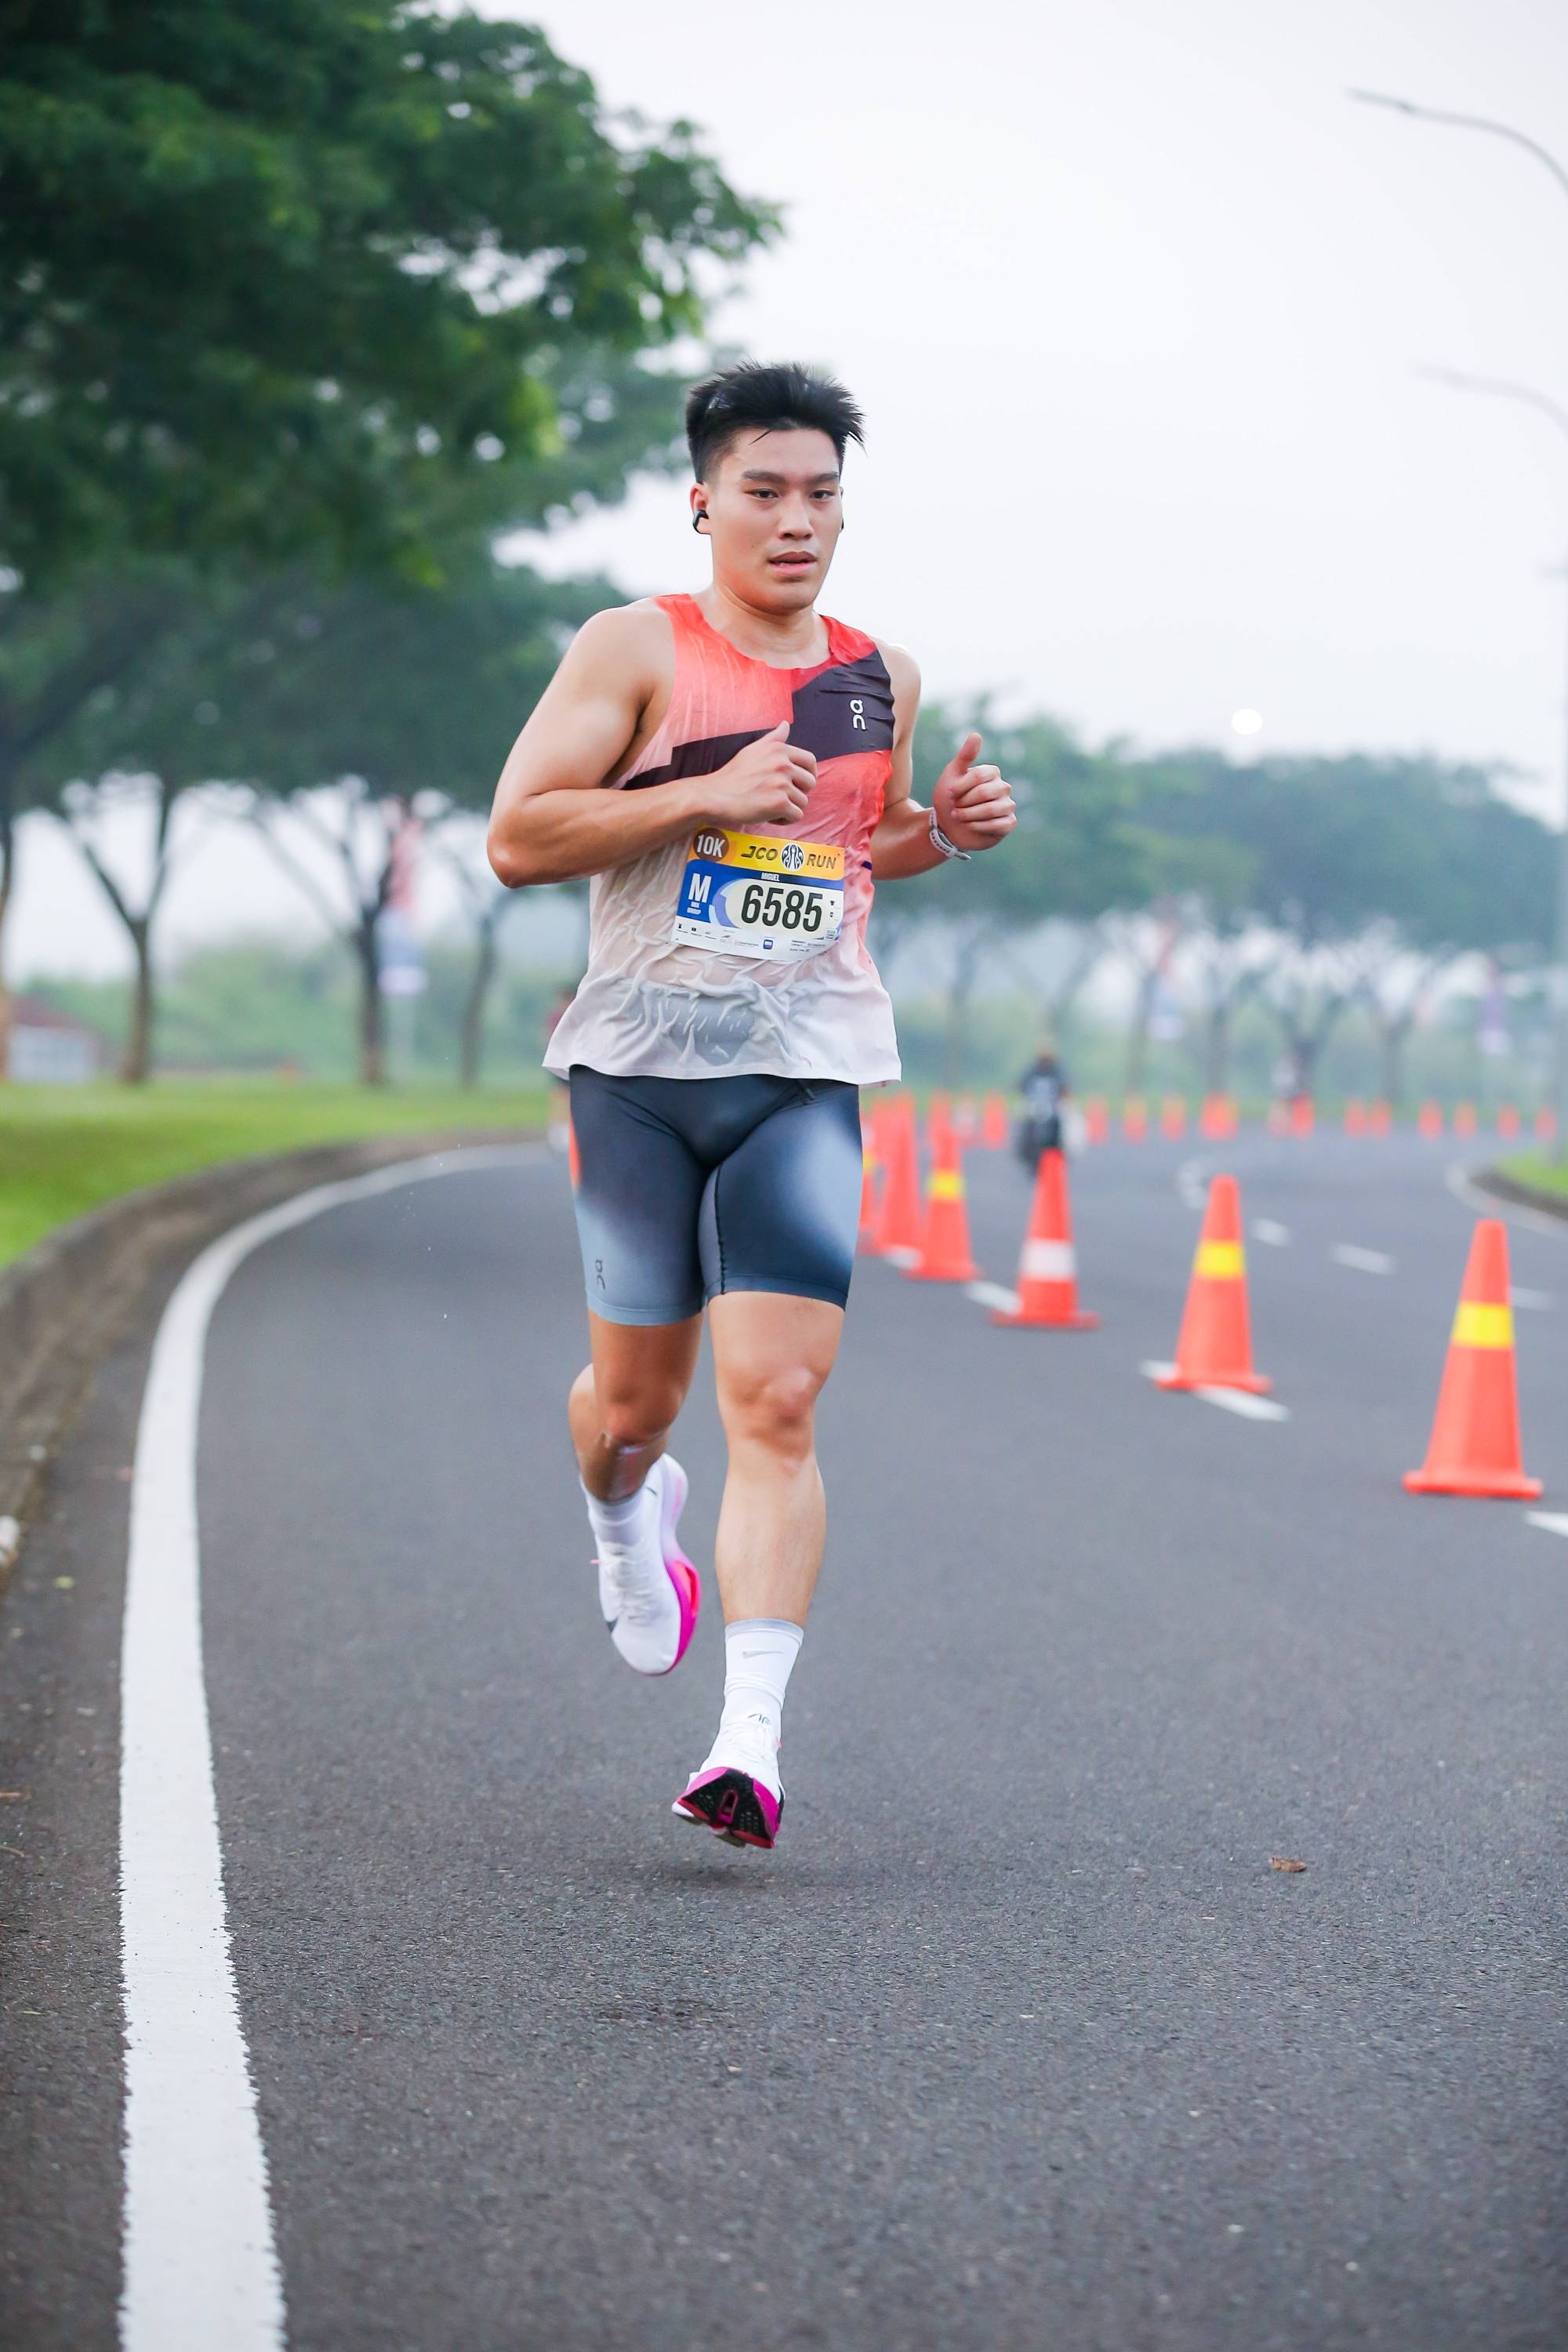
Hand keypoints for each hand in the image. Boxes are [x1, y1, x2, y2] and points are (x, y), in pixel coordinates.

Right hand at [698, 722, 815, 828]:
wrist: (714, 796)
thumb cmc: (732, 775)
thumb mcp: (752, 750)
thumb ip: (773, 739)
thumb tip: (785, 725)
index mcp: (778, 749)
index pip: (810, 760)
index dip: (809, 773)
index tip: (801, 783)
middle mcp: (782, 763)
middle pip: (810, 782)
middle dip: (799, 792)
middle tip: (781, 797)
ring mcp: (782, 783)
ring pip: (803, 801)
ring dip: (789, 808)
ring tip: (769, 806)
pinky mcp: (779, 803)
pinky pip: (796, 816)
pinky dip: (784, 820)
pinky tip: (769, 816)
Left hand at [932, 730, 1016, 852]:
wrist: (949, 825)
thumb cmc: (950, 798)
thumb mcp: (952, 775)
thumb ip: (965, 756)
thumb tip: (976, 735)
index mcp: (992, 773)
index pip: (979, 775)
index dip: (961, 786)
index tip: (950, 793)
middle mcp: (1003, 787)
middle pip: (984, 793)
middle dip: (964, 803)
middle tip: (955, 808)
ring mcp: (1008, 805)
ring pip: (991, 810)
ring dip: (969, 816)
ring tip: (959, 817)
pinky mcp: (1009, 823)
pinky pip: (997, 824)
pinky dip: (978, 826)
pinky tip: (970, 826)